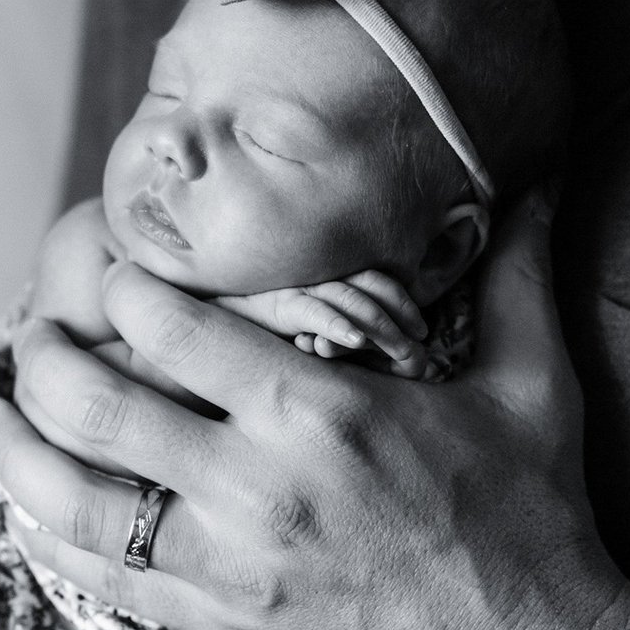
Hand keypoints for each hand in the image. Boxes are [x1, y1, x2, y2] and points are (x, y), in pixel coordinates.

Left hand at [0, 192, 629, 629]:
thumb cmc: (540, 527)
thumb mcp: (537, 388)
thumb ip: (516, 276)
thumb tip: (538, 182)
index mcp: (321, 410)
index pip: (173, 327)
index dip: (123, 287)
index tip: (111, 270)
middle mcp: (258, 485)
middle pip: (98, 404)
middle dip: (42, 357)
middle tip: (31, 330)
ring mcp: (230, 566)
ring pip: (75, 500)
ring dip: (15, 448)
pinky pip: (105, 581)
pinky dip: (50, 539)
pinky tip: (24, 507)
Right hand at [219, 270, 428, 375]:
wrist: (207, 325)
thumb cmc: (262, 333)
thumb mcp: (309, 328)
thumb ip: (338, 333)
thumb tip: (385, 354)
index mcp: (326, 276)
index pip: (375, 278)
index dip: (404, 299)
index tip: (422, 328)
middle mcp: (314, 276)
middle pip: (369, 285)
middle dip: (400, 313)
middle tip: (420, 343)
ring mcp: (296, 289)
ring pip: (347, 297)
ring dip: (379, 323)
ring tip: (402, 348)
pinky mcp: (274, 306)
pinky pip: (311, 311)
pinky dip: (335, 324)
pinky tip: (354, 341)